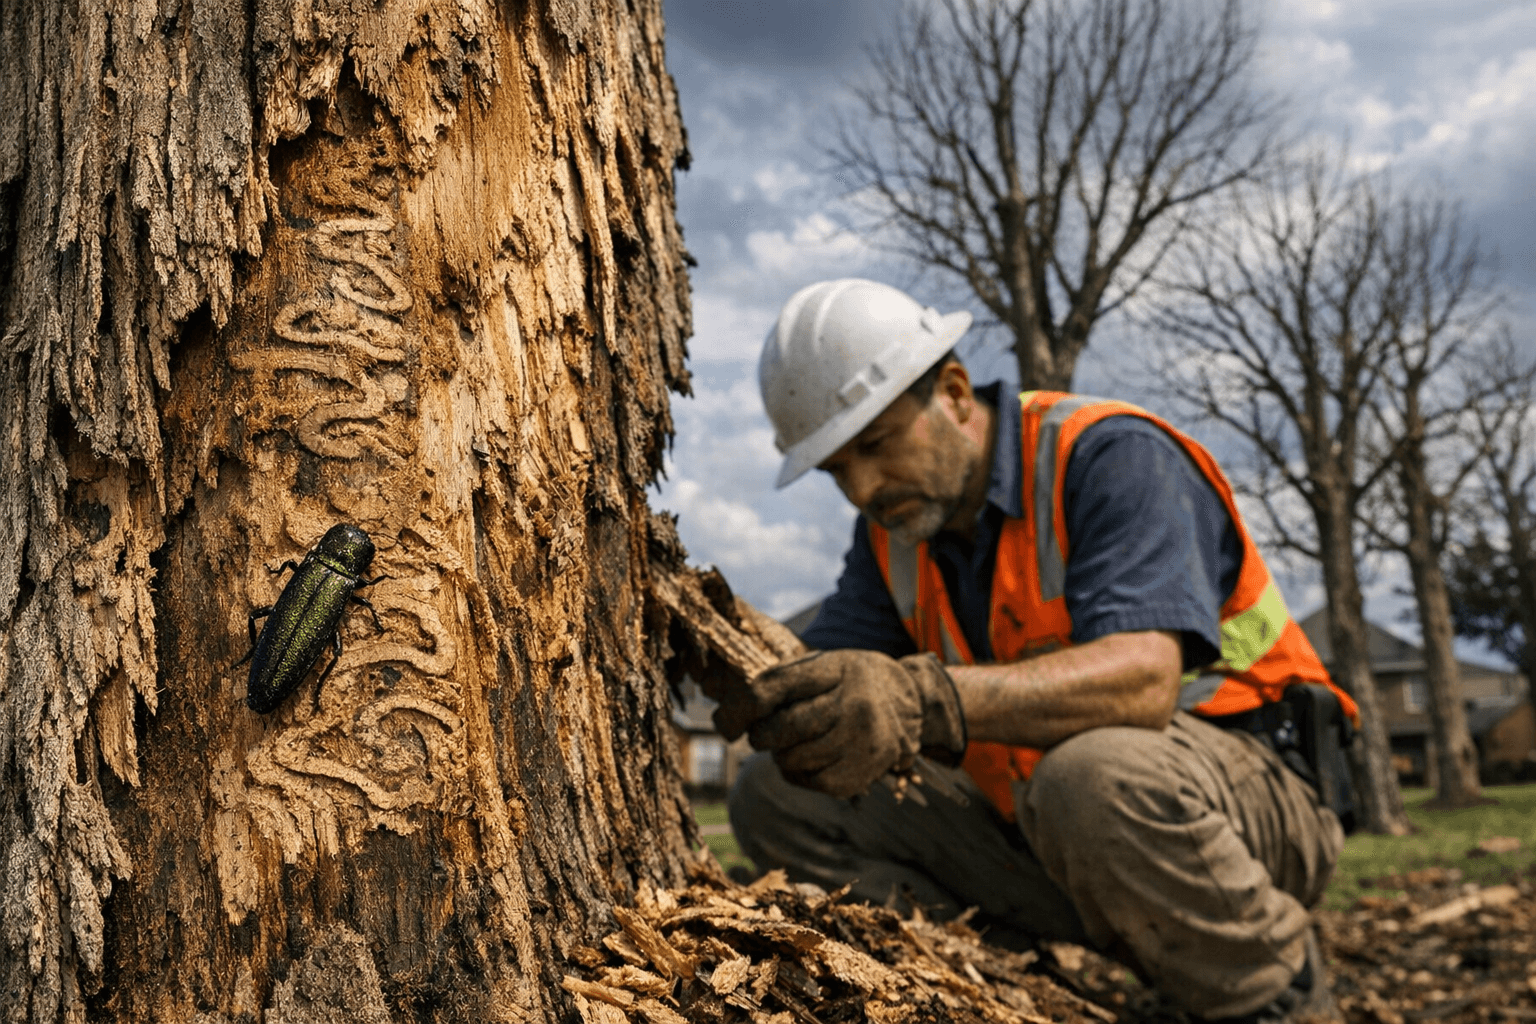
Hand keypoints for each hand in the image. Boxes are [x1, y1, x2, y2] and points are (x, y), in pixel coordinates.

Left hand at [714, 649, 966, 798]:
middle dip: (761, 735)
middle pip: (779, 729)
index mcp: (834, 668)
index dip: (737, 709)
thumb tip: (726, 718)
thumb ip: (779, 684)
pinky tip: (812, 759)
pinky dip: (800, 774)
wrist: (909, 700)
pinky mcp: (866, 772)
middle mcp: (853, 703)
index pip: (770, 689)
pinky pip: (810, 782)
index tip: (725, 724)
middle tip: (765, 733)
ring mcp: (863, 740)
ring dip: (782, 755)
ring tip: (799, 742)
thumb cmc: (848, 682)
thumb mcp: (820, 666)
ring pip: (791, 760)